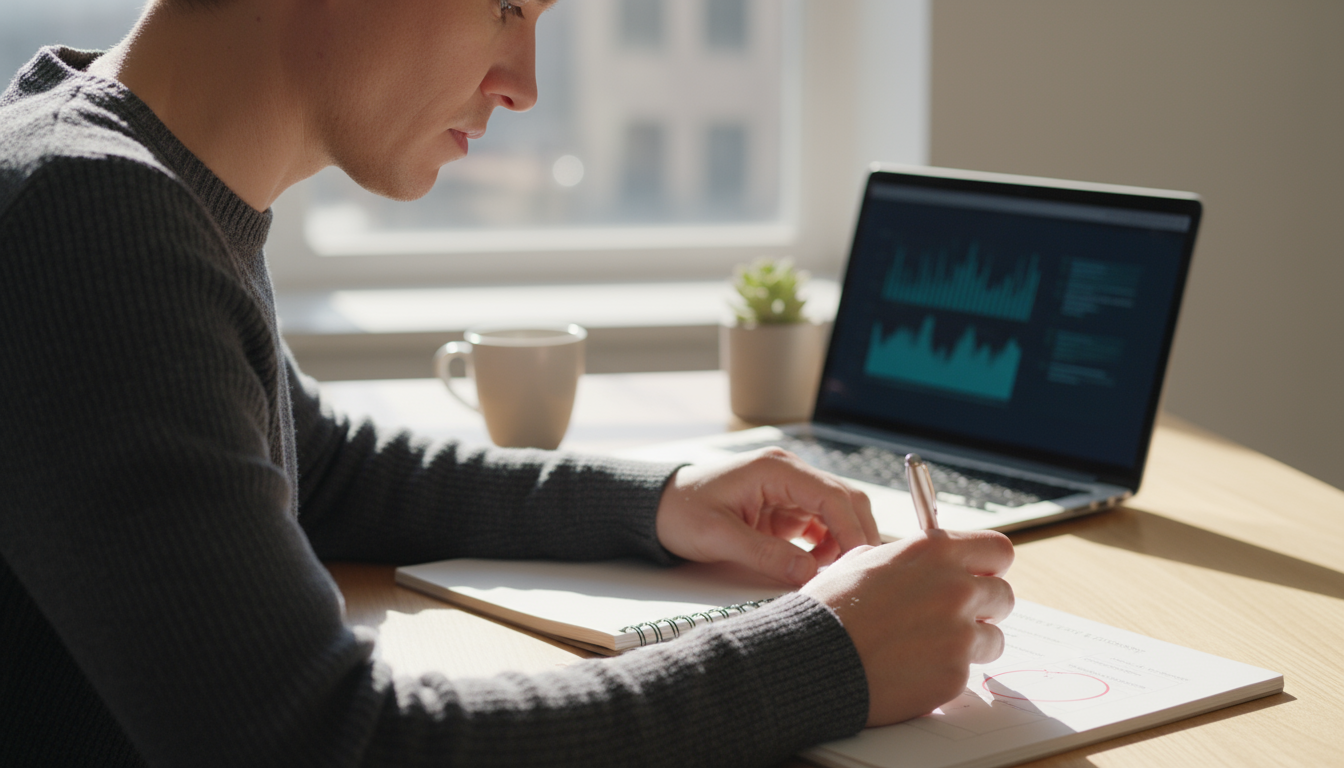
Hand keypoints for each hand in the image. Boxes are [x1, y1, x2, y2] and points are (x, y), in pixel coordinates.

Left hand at [655, 448, 880, 585]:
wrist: (658, 508)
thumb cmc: (681, 513)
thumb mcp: (717, 537)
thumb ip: (764, 555)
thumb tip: (809, 575)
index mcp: (775, 469)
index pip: (832, 494)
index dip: (851, 529)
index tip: (859, 562)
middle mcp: (789, 473)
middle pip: (844, 500)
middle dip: (856, 535)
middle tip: (858, 573)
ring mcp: (789, 490)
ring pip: (838, 513)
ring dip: (843, 542)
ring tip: (832, 574)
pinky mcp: (785, 508)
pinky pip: (821, 525)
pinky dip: (828, 546)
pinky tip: (817, 566)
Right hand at [802, 530, 1014, 725]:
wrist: (814, 658)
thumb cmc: (831, 608)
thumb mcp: (863, 560)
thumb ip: (908, 559)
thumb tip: (923, 565)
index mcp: (935, 552)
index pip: (999, 550)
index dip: (989, 565)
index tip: (977, 576)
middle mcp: (955, 588)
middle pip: (1004, 596)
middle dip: (983, 608)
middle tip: (951, 618)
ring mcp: (959, 633)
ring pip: (993, 638)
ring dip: (969, 644)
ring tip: (928, 647)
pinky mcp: (955, 674)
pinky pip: (967, 672)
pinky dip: (945, 673)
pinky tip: (912, 669)